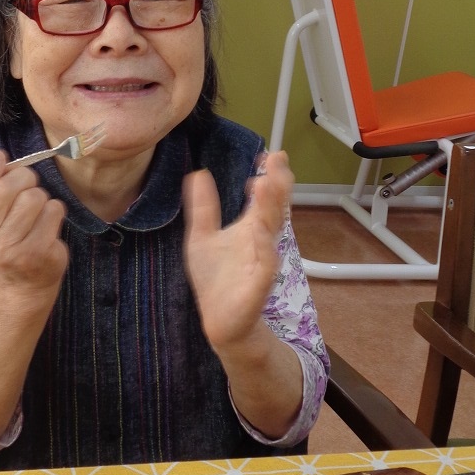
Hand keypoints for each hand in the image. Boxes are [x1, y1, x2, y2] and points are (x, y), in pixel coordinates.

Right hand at [0, 150, 67, 296]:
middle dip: (21, 176)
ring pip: (33, 197)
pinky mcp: (37, 254)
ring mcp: (9, 250)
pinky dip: (54, 209)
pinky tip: (45, 223)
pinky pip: (53, 211)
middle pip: (4, 188)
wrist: (22, 280)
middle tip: (25, 184)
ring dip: (39, 194)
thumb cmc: (2, 233)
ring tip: (34, 208)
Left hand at [182, 150, 293, 350]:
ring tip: (266, 184)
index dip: (270, 175)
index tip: (269, 154)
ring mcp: (262, 262)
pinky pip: (265, 265)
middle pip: (273, 208)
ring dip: (269, 209)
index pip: (265, 197)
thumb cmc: (216, 280)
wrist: (220, 320)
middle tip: (276, 161)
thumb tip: (198, 173)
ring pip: (269, 232)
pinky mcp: (258, 285)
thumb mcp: (202, 237)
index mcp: (251, 228)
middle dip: (277, 185)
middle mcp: (261, 241)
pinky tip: (259, 231)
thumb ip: (203, 207)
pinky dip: (264, 248)